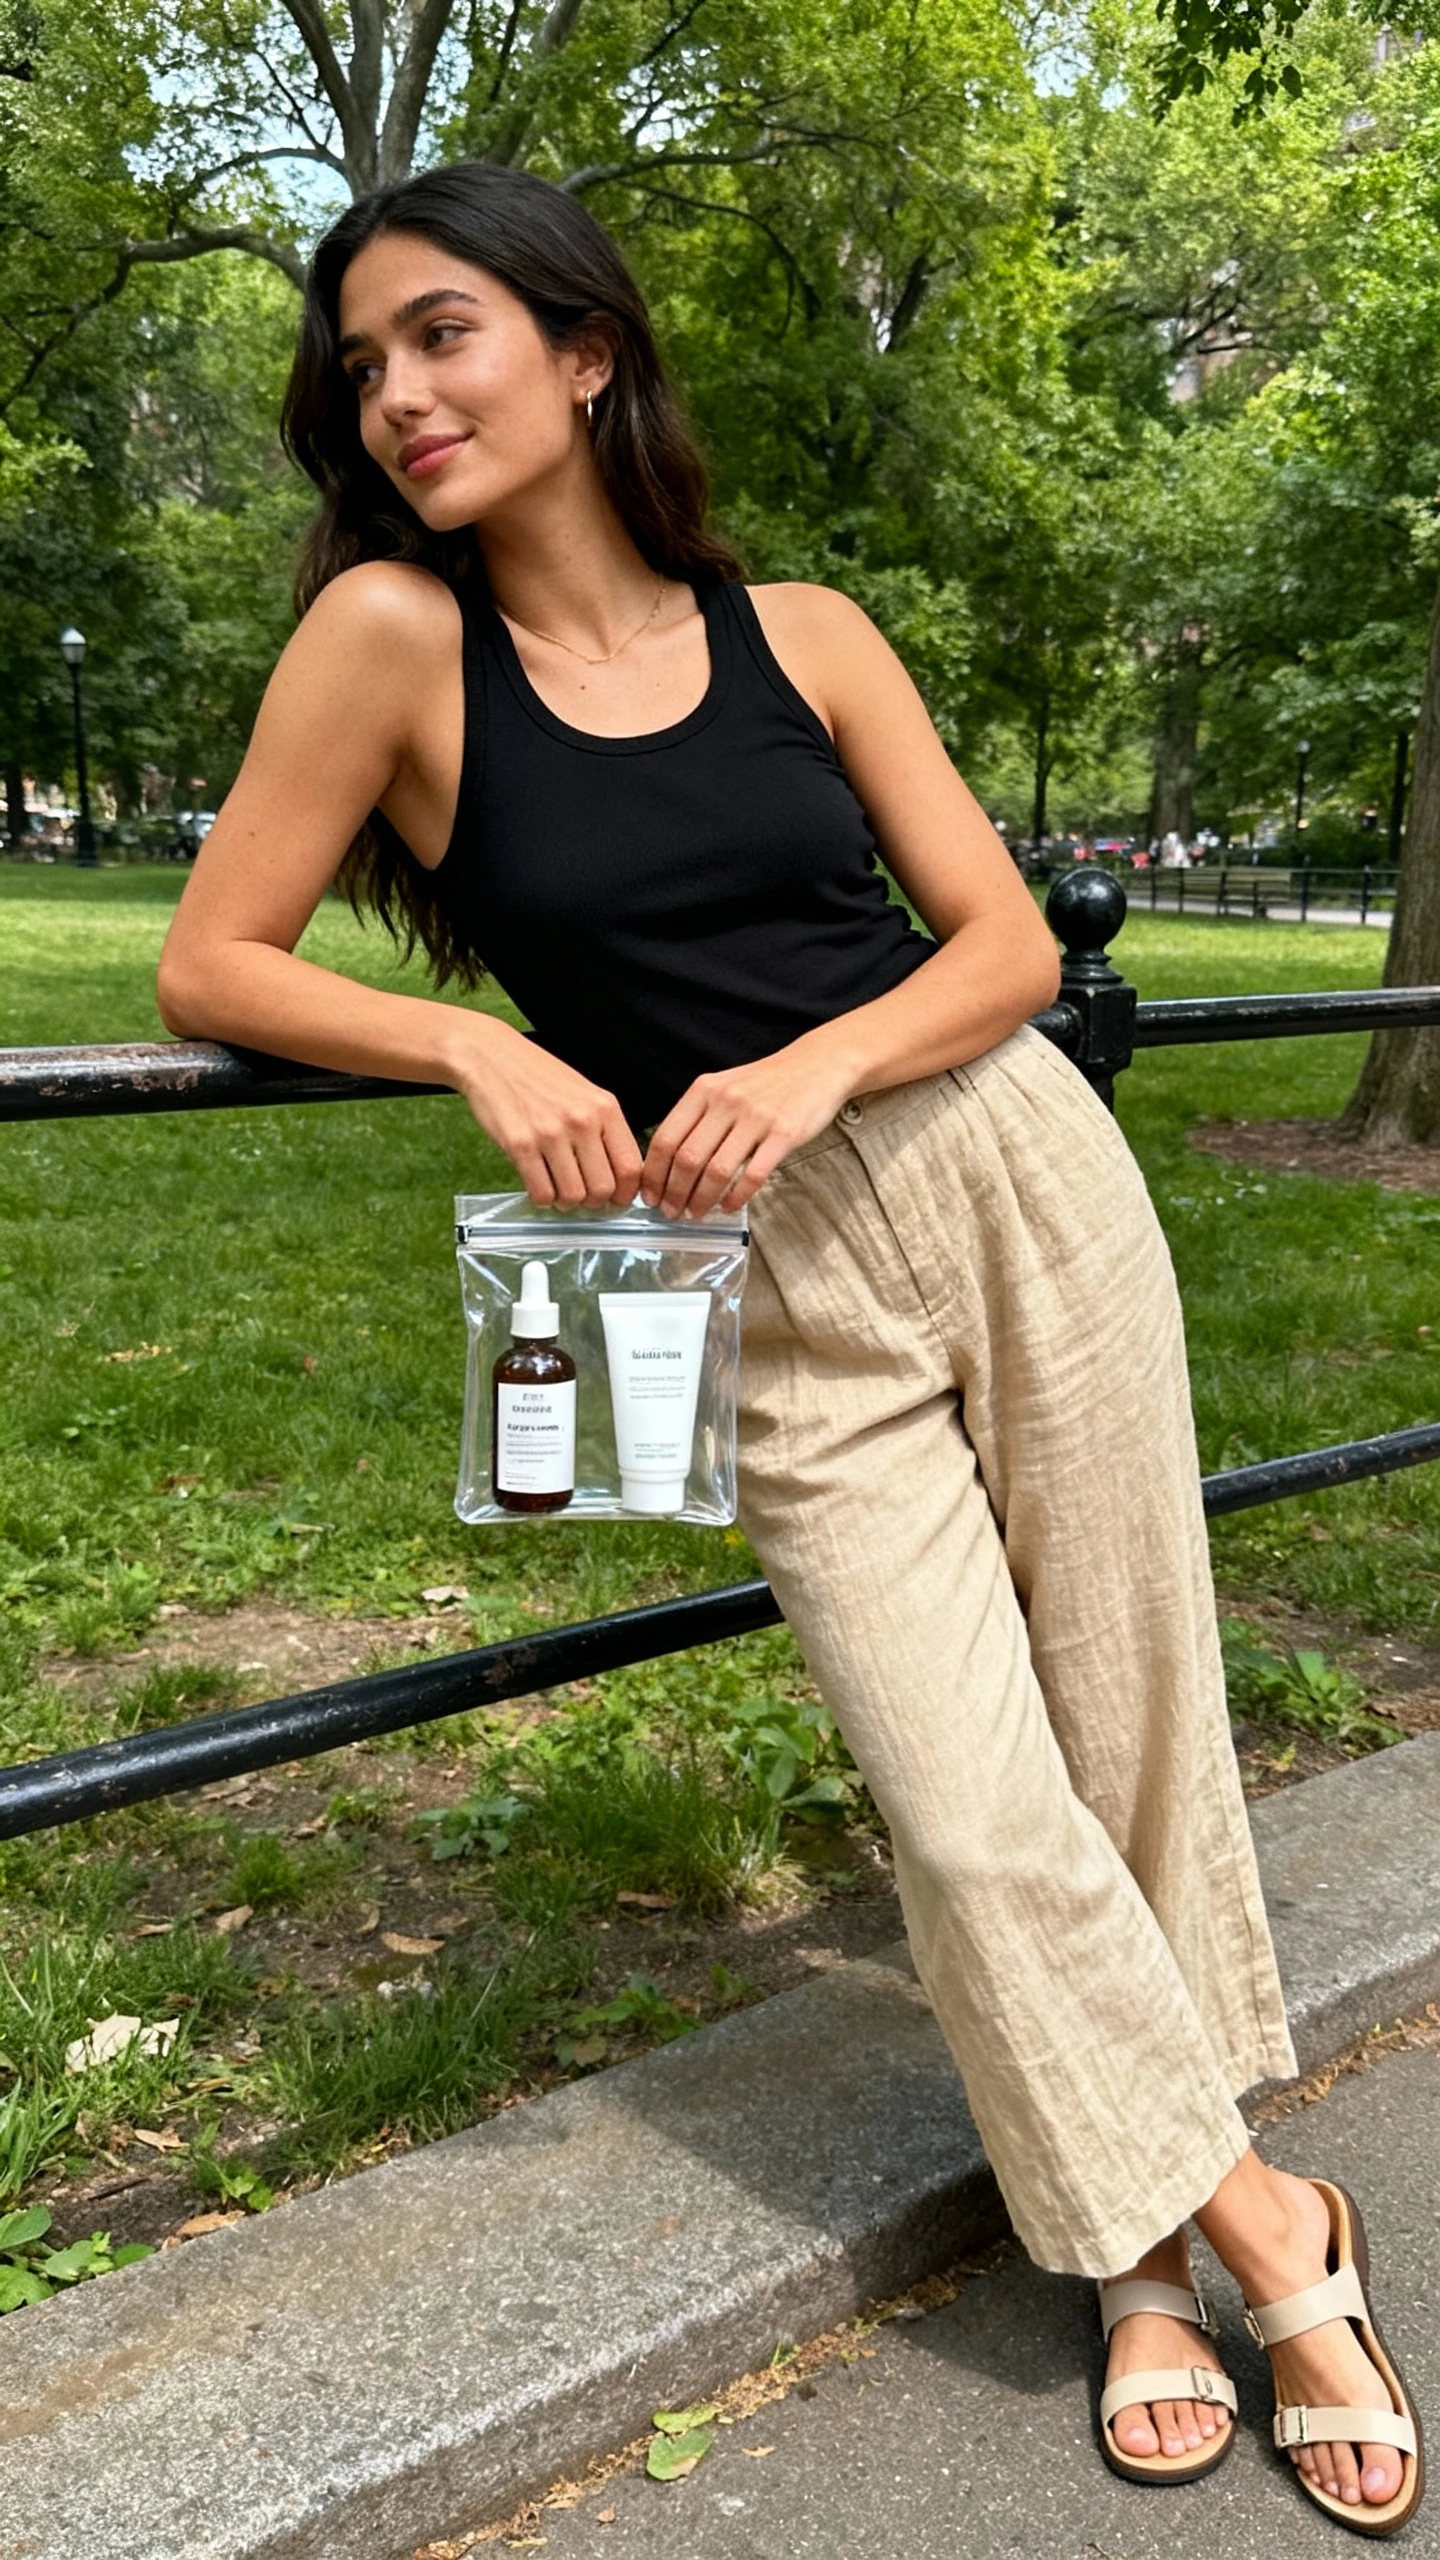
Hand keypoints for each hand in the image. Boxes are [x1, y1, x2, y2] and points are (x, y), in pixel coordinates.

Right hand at [454, 1017, 642, 1208]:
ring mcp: (550, 1133)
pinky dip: (542, 1198)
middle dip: (594, 1202)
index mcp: (605, 1108)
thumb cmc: (540, 1078)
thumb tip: (618, 1178)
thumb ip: (604, 1131)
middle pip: (603, 1189)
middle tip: (582, 1196)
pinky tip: (539, 1184)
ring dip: (566, 1202)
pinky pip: (541, 1192)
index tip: (616, 1200)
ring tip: (558, 1189)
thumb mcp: (585, 1094)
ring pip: (573, 1196)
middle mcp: (582, 1121)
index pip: (630, 1167)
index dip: (625, 1194)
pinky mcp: (520, 1144)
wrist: (493, 1057)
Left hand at [640, 1038, 859, 1219]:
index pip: (666, 1138)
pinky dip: (737, 1196)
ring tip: (696, 1213)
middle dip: (674, 1193)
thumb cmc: (767, 1083)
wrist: (817, 1065)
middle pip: (687, 1159)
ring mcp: (756, 1118)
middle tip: (671, 1212)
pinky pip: (754, 1174)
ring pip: (717, 1171)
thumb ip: (698, 1117)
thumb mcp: (724, 1087)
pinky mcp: (784, 1134)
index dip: (653, 1174)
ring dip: (701, 1199)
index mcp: (704, 1091)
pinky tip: (729, 1206)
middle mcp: (726, 1102)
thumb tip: (669, 1162)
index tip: (649, 1196)